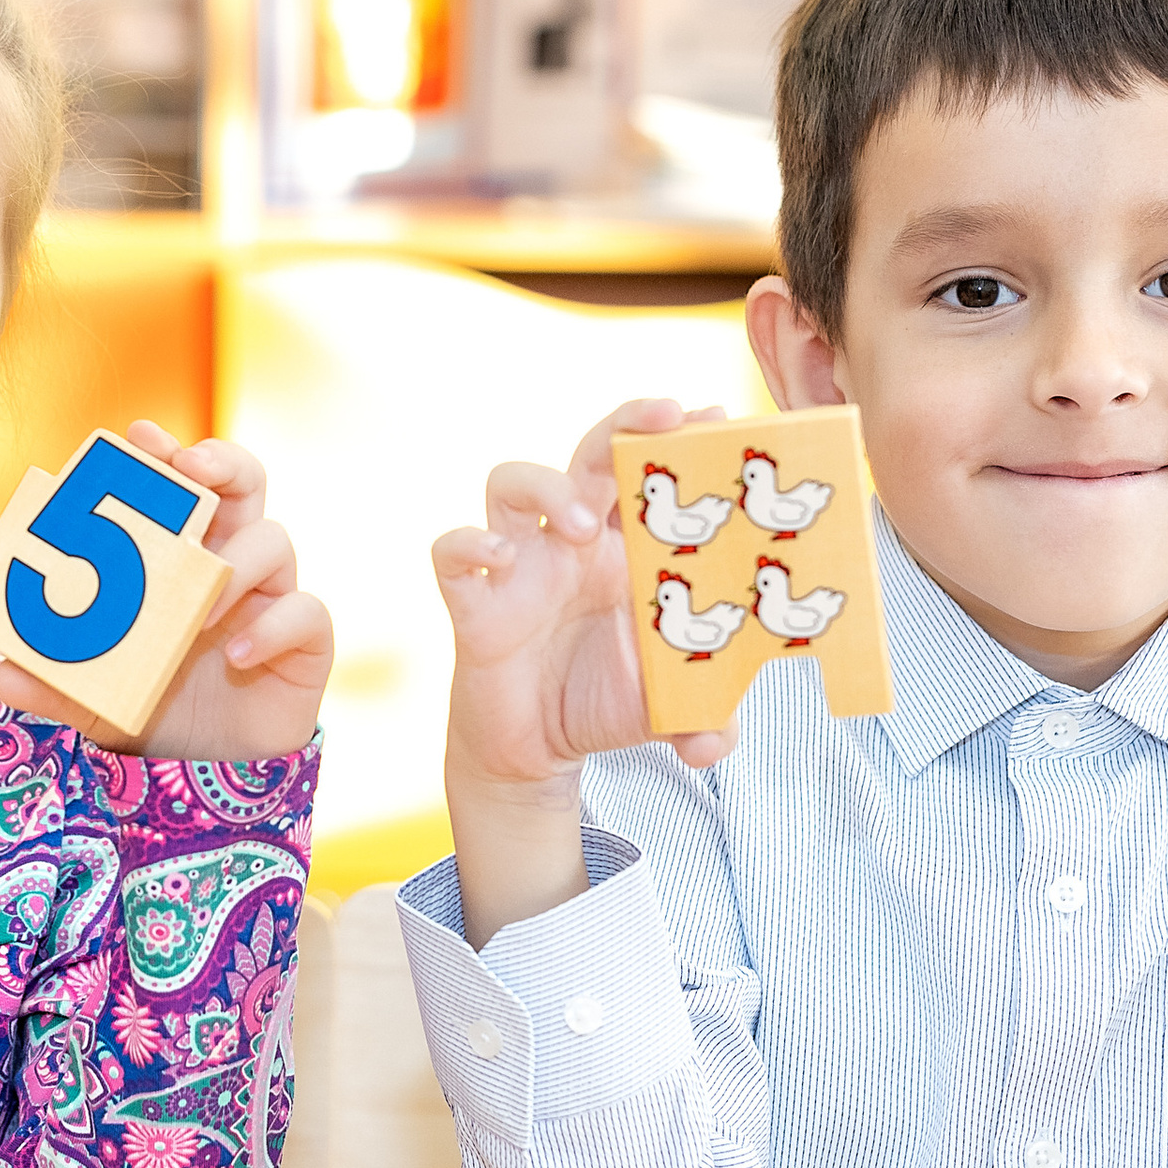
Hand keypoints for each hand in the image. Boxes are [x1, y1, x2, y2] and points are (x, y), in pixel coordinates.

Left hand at [0, 421, 331, 761]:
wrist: (210, 778)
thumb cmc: (154, 712)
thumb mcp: (93, 698)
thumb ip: (53, 683)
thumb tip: (1, 669)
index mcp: (178, 557)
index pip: (177, 487)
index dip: (165, 454)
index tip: (142, 436)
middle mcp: (229, 564)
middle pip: (244, 483)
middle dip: (222, 461)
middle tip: (191, 465)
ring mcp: (271, 599)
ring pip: (275, 542)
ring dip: (237, 563)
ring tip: (199, 610)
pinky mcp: (305, 642)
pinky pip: (306, 614)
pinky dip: (274, 628)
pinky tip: (237, 655)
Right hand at [436, 395, 741, 790]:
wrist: (534, 753)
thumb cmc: (603, 705)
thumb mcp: (667, 711)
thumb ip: (703, 719)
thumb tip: (715, 742)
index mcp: (622, 552)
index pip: (644, 474)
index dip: (672, 439)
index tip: (709, 415)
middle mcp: (567, 544)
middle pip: (587, 455)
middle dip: (622, 426)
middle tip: (663, 419)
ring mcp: (517, 567)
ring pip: (510, 481)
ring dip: (547, 486)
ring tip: (580, 525)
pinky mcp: (473, 604)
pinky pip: (452, 553)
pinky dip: (469, 545)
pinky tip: (499, 560)